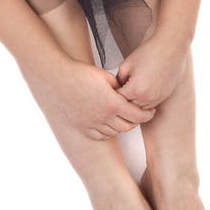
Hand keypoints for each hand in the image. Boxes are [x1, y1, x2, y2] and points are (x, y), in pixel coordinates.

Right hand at [22, 55, 157, 139]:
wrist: (58, 81)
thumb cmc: (81, 74)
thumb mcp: (105, 76)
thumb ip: (120, 87)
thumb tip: (128, 93)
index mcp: (114, 104)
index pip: (139, 115)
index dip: (148, 114)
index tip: (151, 111)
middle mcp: (105, 118)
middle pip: (129, 125)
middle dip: (136, 120)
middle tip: (138, 113)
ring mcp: (93, 125)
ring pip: (116, 131)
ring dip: (122, 125)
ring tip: (123, 116)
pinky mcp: (83, 128)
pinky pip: (102, 135)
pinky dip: (109, 131)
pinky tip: (108, 122)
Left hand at [115, 32, 189, 109]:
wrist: (170, 46)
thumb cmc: (149, 52)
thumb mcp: (126, 65)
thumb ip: (118, 80)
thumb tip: (116, 90)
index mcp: (136, 90)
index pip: (117, 101)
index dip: (112, 94)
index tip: (109, 89)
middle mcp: (147, 98)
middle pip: (128, 108)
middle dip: (122, 100)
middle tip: (118, 90)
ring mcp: (157, 99)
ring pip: (139, 109)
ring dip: (133, 102)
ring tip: (130, 89)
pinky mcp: (164, 96)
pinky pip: (150, 105)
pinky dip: (144, 100)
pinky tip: (141, 89)